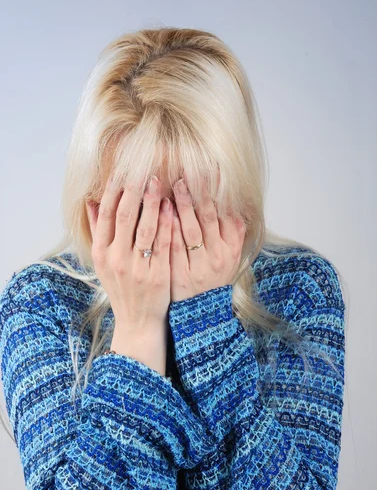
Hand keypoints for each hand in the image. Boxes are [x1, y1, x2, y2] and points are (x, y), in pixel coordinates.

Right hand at [85, 173, 172, 330]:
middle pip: (124, 217)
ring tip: (158, 181)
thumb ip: (98, 231)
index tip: (121, 170)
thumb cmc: (122, 288)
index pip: (106, 215)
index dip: (113, 191)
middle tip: (142, 168)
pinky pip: (163, 244)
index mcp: (101, 253)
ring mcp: (137, 267)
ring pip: (145, 228)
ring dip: (151, 203)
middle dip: (133, 190)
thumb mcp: (103, 262)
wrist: (137, 321)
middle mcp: (116, 259)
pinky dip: (167, 224)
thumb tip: (91, 202)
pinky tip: (172, 207)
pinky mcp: (157, 274)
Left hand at [170, 177, 246, 302]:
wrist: (201, 314)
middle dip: (195, 191)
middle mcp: (218, 257)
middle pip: (206, 217)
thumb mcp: (229, 254)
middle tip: (185, 170)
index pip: (225, 212)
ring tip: (171, 184)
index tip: (208, 169)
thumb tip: (230, 194)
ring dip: (180, 205)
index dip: (216, 190)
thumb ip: (231, 227)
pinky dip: (166, 227)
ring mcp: (199, 267)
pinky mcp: (180, 276)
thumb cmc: (212, 276)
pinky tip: (159, 211)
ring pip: (189, 230)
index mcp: (231, 247)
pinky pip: (173, 247)